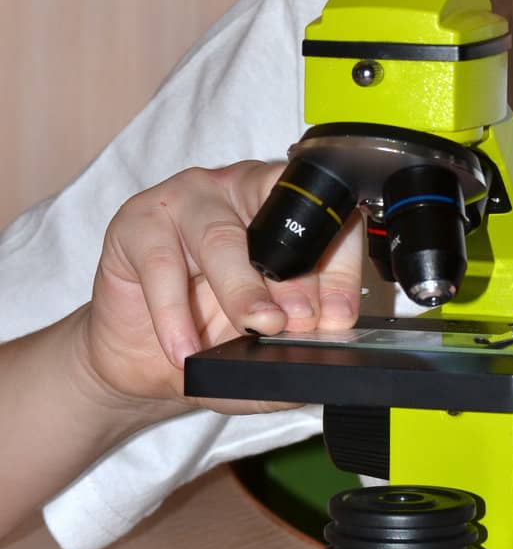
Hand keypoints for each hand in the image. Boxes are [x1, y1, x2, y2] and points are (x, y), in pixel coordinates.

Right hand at [84, 161, 362, 414]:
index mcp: (279, 208)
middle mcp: (237, 191)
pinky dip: (175, 314)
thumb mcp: (258, 345)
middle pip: (274, 222)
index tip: (339, 314)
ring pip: (220, 239)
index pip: (322, 219)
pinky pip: (162, 265)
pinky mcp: (137, 223)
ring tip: (255, 328)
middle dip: (292, 276)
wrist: (138, 356)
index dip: (337, 264)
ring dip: (242, 289)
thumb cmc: (205, 332)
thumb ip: (291, 346)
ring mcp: (185, 201)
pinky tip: (185, 349)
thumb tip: (322, 357)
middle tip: (300, 321)